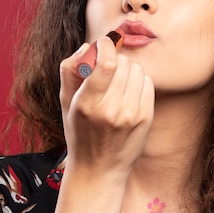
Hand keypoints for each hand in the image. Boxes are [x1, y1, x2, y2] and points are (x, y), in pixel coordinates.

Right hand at [59, 35, 154, 177]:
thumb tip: (88, 46)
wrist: (99, 169)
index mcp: (86, 104)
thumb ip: (70, 71)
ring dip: (127, 70)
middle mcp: (111, 110)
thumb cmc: (79, 132)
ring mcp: (131, 115)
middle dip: (115, 60)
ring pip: (137, 70)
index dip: (106, 46)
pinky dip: (138, 82)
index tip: (104, 43)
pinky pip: (147, 83)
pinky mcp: (146, 118)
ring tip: (117, 83)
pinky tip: (128, 93)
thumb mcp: (65, 103)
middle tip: (107, 69)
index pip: (106, 63)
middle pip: (123, 63)